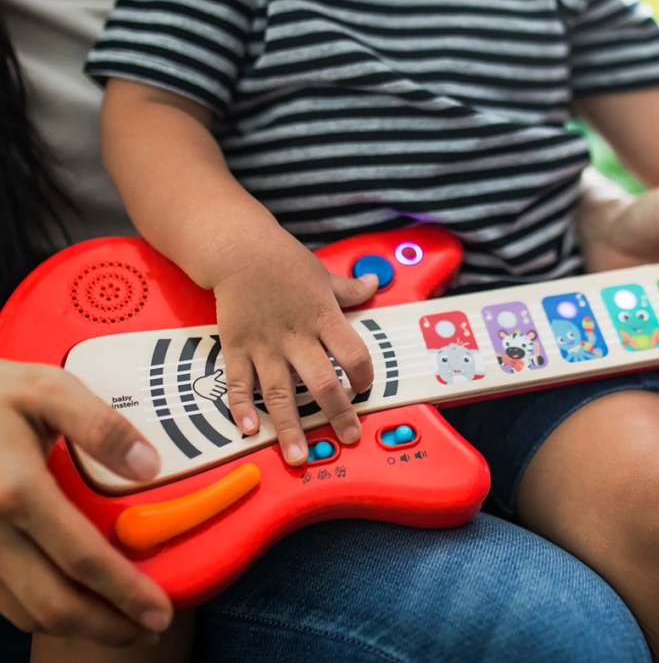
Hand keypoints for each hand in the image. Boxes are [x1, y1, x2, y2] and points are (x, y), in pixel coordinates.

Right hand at [0, 360, 171, 645]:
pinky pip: (3, 597)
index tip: (159, 609)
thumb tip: (147, 466)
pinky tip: (74, 597)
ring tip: (119, 618)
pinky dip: (42, 609)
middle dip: (106, 625)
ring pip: (25, 610)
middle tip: (147, 626)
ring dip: (76, 624)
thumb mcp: (51, 390)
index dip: (124, 591)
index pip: (82, 559)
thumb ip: (101, 426)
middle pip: (51, 603)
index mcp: (16, 492)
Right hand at [213, 229, 378, 465]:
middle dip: (337, 414)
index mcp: (323, 317)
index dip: (364, 376)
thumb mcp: (323, 274)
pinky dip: (243, 408)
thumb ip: (350, 289)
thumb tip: (374, 285)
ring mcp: (265, 345)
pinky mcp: (237, 348)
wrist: (240, 250)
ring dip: (290, 427)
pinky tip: (250, 430)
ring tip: (298, 456)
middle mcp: (296, 336)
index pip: (353, 354)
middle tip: (348, 437)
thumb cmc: (284, 261)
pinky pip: (239, 384)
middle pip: (322, 382)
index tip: (366, 388)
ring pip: (280, 393)